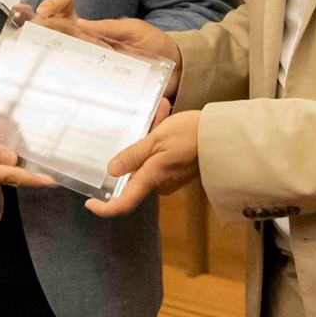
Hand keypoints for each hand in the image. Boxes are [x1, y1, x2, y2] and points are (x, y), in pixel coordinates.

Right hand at [28, 0, 182, 96]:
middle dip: (37, 32)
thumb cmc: (155, 44)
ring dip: (46, 59)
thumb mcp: (132, 30)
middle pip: (56, 40)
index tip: (45, 9)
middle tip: (29, 30)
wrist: (177, 70)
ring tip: (31, 55)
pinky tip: (52, 85)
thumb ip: (108, 28)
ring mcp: (93, 69)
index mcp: (93, 31)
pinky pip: (80, 88)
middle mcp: (88, 49)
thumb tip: (77, 24)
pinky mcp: (101, 89)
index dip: (53, 7)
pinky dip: (67, 87)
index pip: (65, 15)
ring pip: (63, 64)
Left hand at [87, 102, 197, 217]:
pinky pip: (163, 154)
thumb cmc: (190, 135)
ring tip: (162, 109)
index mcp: (153, 177)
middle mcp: (161, 182)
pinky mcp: (182, 167)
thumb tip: (111, 172)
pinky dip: (161, 136)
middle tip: (147, 118)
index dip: (106, 207)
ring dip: (151, 134)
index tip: (90, 203)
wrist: (225, 135)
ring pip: (150, 158)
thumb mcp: (157, 139)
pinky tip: (167, 113)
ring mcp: (172, 176)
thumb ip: (134, 155)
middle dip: (136, 146)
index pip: (125, 202)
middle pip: (137, 172)